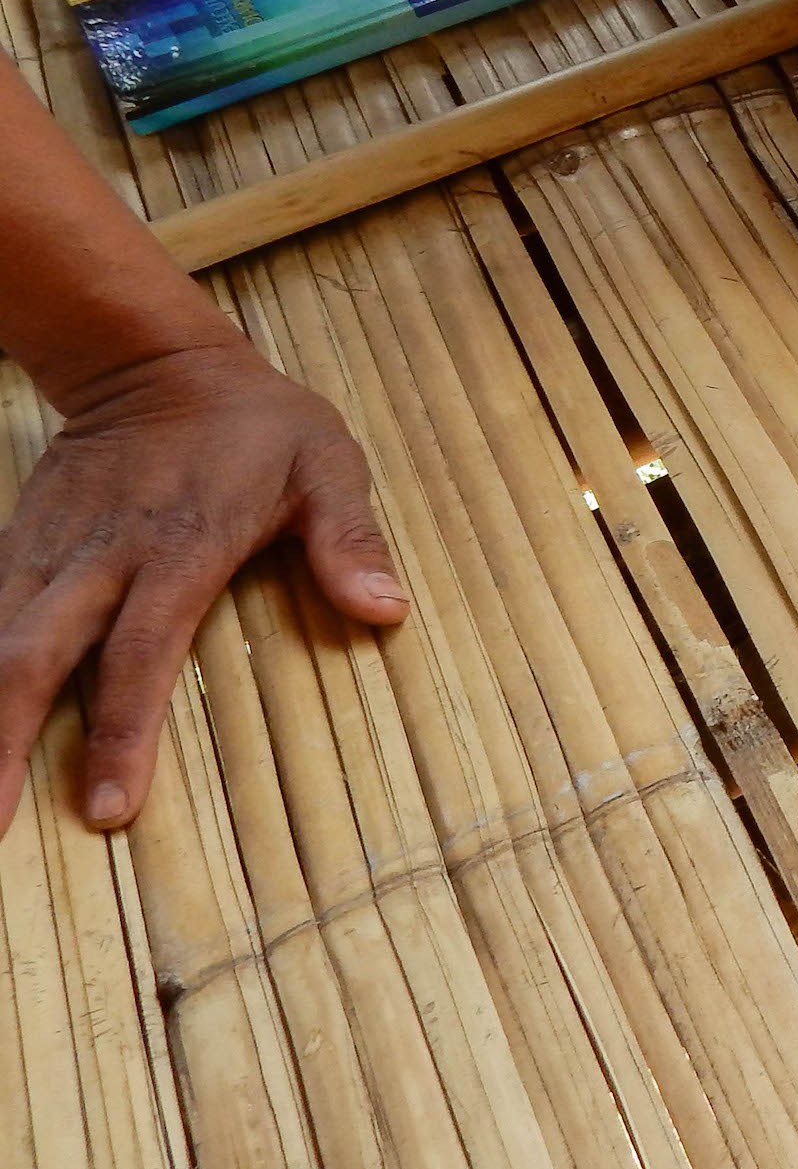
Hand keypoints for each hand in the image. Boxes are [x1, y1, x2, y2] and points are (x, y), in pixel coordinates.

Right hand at [0, 343, 405, 835]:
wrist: (153, 360)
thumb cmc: (258, 423)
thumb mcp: (327, 463)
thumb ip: (350, 538)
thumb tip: (388, 608)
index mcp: (182, 548)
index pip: (142, 653)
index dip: (121, 731)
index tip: (109, 808)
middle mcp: (101, 558)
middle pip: (35, 659)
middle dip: (3, 744)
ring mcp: (51, 553)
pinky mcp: (20, 546)